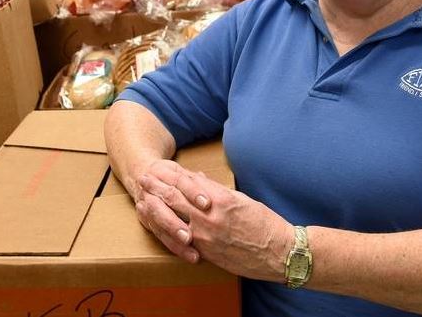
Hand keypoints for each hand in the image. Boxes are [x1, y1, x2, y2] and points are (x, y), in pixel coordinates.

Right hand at [133, 159, 202, 263]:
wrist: (141, 174)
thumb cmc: (170, 176)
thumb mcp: (183, 172)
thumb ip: (199, 181)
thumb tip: (221, 187)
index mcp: (163, 172)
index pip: (179, 181)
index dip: (193, 192)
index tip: (207, 204)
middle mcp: (152, 187)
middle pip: (165, 202)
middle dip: (177, 218)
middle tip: (191, 234)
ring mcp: (147, 203)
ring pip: (158, 219)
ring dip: (174, 233)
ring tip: (190, 247)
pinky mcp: (146, 219)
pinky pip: (159, 234)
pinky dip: (174, 245)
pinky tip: (187, 254)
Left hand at [136, 163, 292, 281]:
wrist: (279, 252)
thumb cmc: (264, 223)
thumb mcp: (241, 199)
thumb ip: (216, 190)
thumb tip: (200, 180)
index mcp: (219, 198)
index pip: (188, 182)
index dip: (169, 174)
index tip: (157, 168)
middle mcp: (209, 215)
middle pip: (175, 197)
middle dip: (156, 187)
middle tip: (143, 179)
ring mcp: (205, 235)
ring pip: (173, 218)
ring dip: (155, 207)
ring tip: (142, 198)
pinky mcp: (206, 252)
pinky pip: (181, 239)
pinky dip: (167, 230)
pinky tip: (157, 225)